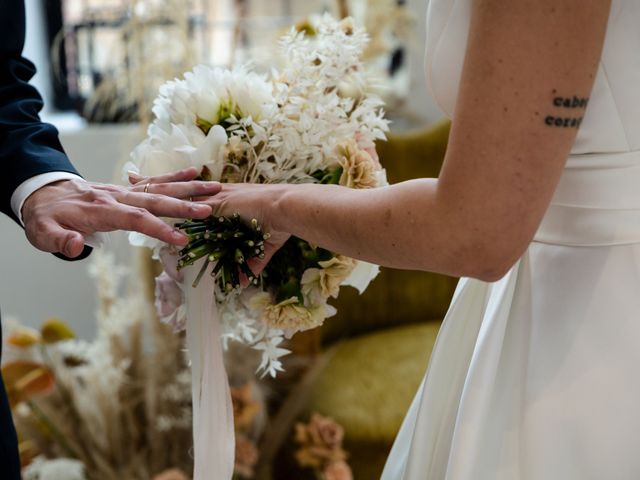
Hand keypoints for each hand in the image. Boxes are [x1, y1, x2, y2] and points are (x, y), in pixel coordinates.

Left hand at [22, 167, 220, 257]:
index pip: (135, 219)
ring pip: (160, 187)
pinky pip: (154, 180)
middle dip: (183, 205)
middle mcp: (116, 196)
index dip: (159, 228)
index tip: (181, 238)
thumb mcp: (43, 234)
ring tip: (214, 187)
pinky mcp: (126, 188)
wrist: (42, 192)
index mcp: (101, 210)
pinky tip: (194, 173)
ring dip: (188, 187)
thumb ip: (60, 241)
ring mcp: (123, 190)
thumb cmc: (45, 217)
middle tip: (208, 210)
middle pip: (155, 199)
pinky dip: (175, 175)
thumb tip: (77, 245)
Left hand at [130, 172, 290, 276]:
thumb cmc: (279, 222)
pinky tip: (147, 194)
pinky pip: (184, 199)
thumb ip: (251, 263)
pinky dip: (165, 197)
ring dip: (154, 187)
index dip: (177, 189)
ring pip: (176, 190)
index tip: (162, 187)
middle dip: (156, 182)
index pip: (194, 193)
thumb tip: (242, 281)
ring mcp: (214, 196)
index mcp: (226, 198)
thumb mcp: (262, 246)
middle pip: (178, 186)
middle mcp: (216, 193)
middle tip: (133, 177)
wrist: (286, 209)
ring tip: (131, 182)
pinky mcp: (213, 201)